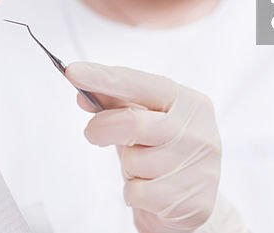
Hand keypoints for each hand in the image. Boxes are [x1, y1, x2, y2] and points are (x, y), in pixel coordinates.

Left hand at [65, 62, 244, 232]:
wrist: (189, 203)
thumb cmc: (163, 155)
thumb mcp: (143, 123)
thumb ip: (116, 105)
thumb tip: (84, 96)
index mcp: (190, 103)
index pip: (141, 84)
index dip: (104, 78)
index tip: (73, 72)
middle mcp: (200, 132)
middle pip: (133, 122)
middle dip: (103, 127)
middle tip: (93, 132)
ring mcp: (200, 167)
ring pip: (134, 162)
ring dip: (128, 168)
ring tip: (144, 171)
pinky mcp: (193, 201)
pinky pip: (139, 193)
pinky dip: (135, 193)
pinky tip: (152, 192)